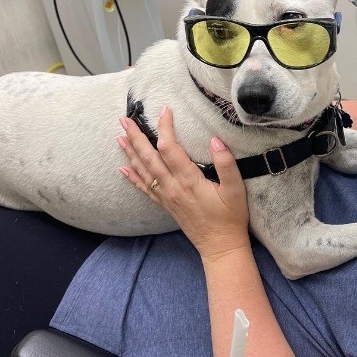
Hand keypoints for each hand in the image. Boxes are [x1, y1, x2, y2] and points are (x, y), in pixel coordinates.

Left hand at [118, 107, 250, 258]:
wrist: (220, 246)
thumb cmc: (230, 218)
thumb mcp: (236, 190)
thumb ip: (226, 165)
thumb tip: (216, 141)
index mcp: (188, 181)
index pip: (170, 148)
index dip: (165, 128)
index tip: (165, 110)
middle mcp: (172, 188)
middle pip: (149, 157)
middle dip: (136, 137)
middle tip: (125, 119)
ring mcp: (167, 197)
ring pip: (143, 171)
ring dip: (130, 153)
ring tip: (119, 137)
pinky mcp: (166, 205)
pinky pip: (145, 188)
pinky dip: (132, 177)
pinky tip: (123, 168)